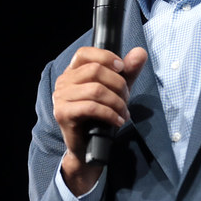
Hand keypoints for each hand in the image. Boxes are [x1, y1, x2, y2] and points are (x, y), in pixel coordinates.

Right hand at [53, 46, 147, 193]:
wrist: (88, 148)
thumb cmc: (100, 117)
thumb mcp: (117, 90)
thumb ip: (128, 72)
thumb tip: (140, 52)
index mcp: (73, 72)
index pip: (84, 53)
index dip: (105, 56)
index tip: (122, 68)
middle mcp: (63, 82)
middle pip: (95, 70)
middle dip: (118, 85)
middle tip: (126, 99)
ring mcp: (61, 98)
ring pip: (96, 90)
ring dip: (117, 102)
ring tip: (123, 112)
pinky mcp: (63, 114)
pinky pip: (91, 107)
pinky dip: (110, 113)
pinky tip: (117, 120)